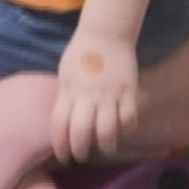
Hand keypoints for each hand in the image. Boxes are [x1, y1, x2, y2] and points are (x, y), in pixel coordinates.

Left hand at [52, 33, 138, 163]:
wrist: (106, 32)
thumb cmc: (81, 52)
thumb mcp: (65, 74)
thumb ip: (66, 96)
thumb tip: (66, 117)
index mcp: (68, 91)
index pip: (59, 125)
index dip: (60, 145)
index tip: (63, 156)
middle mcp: (87, 96)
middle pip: (81, 131)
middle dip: (80, 150)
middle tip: (83, 156)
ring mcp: (109, 94)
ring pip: (107, 129)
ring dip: (106, 144)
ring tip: (106, 148)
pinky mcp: (128, 90)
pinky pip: (129, 117)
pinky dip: (127, 128)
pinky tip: (124, 130)